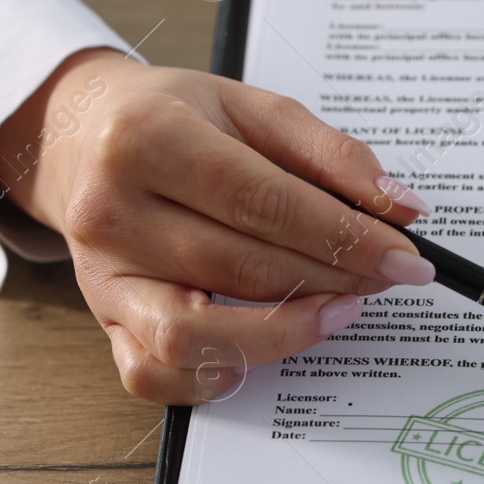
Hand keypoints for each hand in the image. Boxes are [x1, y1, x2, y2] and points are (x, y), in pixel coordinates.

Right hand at [0, 48, 436, 404]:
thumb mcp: (250, 107)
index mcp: (147, 138)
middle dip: (330, 280)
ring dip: (281, 334)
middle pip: (238, 267)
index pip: (263, 201)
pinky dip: (212, 377)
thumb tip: (401, 206)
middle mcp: (111, 210)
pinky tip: (260, 351)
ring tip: (335, 310)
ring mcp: (100, 274)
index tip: (402, 255)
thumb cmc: (172, 119)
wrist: (80, 136)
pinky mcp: (101, 318)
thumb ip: (330, 153)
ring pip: (192, 335)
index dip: (343, 235)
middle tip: (385, 277)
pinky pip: (152, 373)